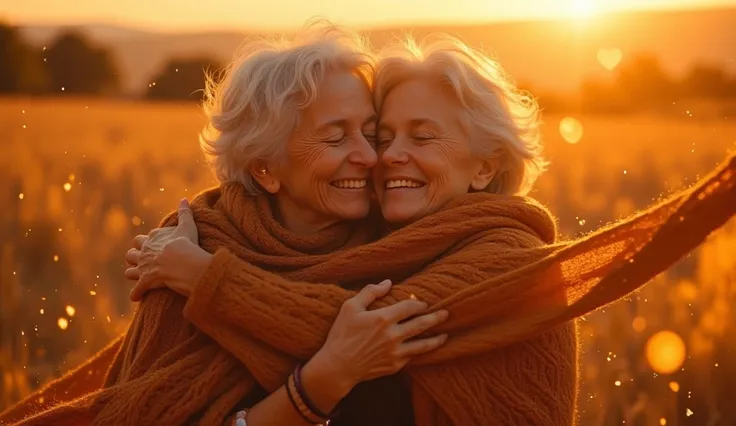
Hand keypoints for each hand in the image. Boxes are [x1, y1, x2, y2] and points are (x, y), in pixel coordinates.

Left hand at [124, 198, 211, 300]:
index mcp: (152, 238)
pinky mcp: (145, 282)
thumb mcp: (187, 226)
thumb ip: (185, 213)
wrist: (182, 262)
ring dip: (133, 273)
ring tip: (138, 276)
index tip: (155, 246)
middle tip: (142, 260)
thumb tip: (184, 199)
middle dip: (135, 256)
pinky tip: (137, 297)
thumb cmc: (186, 243)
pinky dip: (136, 294)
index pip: (144, 239)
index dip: (148, 242)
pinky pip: (136, 290)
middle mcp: (144, 252)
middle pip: (131, 253)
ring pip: (129, 270)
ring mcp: (143, 268)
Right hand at [314, 280, 448, 390]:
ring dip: (436, 339)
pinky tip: (425, 348)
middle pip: (421, 324)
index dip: (419, 304)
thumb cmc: (341, 334)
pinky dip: (420, 352)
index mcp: (383, 318)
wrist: (337, 366)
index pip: (410, 307)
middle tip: (446, 314)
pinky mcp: (395, 365)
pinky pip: (412, 356)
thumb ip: (370, 292)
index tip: (424, 303)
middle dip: (435, 318)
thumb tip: (388, 282)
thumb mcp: (350, 307)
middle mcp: (393, 335)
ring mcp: (396, 352)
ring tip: (445, 335)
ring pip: (423, 345)